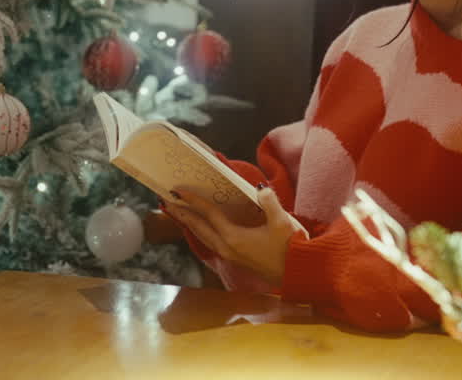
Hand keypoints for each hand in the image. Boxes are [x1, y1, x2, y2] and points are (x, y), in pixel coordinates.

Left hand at [165, 186, 306, 286]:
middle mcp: (227, 247)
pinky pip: (209, 242)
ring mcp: (229, 255)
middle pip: (198, 228)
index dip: (193, 201)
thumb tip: (260, 187)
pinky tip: (199, 228)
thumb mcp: (282, 223)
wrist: (296, 273)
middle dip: (181, 214)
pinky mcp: (234, 259)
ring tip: (176, 213)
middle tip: (165, 202)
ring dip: (188, 224)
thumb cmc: (290, 247)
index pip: (209, 215)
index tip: (179, 191)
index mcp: (234, 237)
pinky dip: (199, 232)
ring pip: (201, 237)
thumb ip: (270, 203)